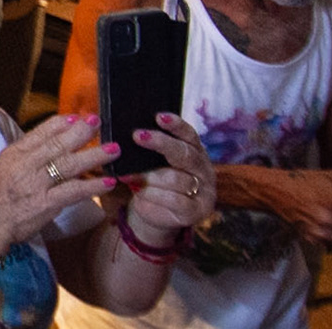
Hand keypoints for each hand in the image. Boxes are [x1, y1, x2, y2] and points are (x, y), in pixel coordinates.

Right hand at [0, 113, 118, 251]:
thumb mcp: (3, 167)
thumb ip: (25, 156)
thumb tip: (47, 145)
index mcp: (15, 153)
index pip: (41, 132)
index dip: (61, 123)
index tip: (76, 117)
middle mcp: (27, 164)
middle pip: (58, 144)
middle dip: (81, 132)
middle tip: (98, 122)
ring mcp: (37, 183)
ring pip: (70, 164)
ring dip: (95, 156)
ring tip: (114, 150)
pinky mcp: (46, 203)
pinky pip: (74, 191)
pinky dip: (92, 186)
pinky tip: (108, 181)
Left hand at [123, 113, 216, 239]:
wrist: (156, 215)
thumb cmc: (152, 181)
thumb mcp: (150, 163)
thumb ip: (146, 150)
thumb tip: (127, 135)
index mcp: (195, 152)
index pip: (189, 134)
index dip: (175, 125)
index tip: (158, 116)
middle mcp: (204, 169)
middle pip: (184, 153)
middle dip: (160, 143)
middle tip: (137, 135)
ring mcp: (204, 191)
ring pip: (176, 178)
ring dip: (149, 177)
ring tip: (128, 175)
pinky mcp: (197, 211)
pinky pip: (175, 201)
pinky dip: (153, 195)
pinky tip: (138, 193)